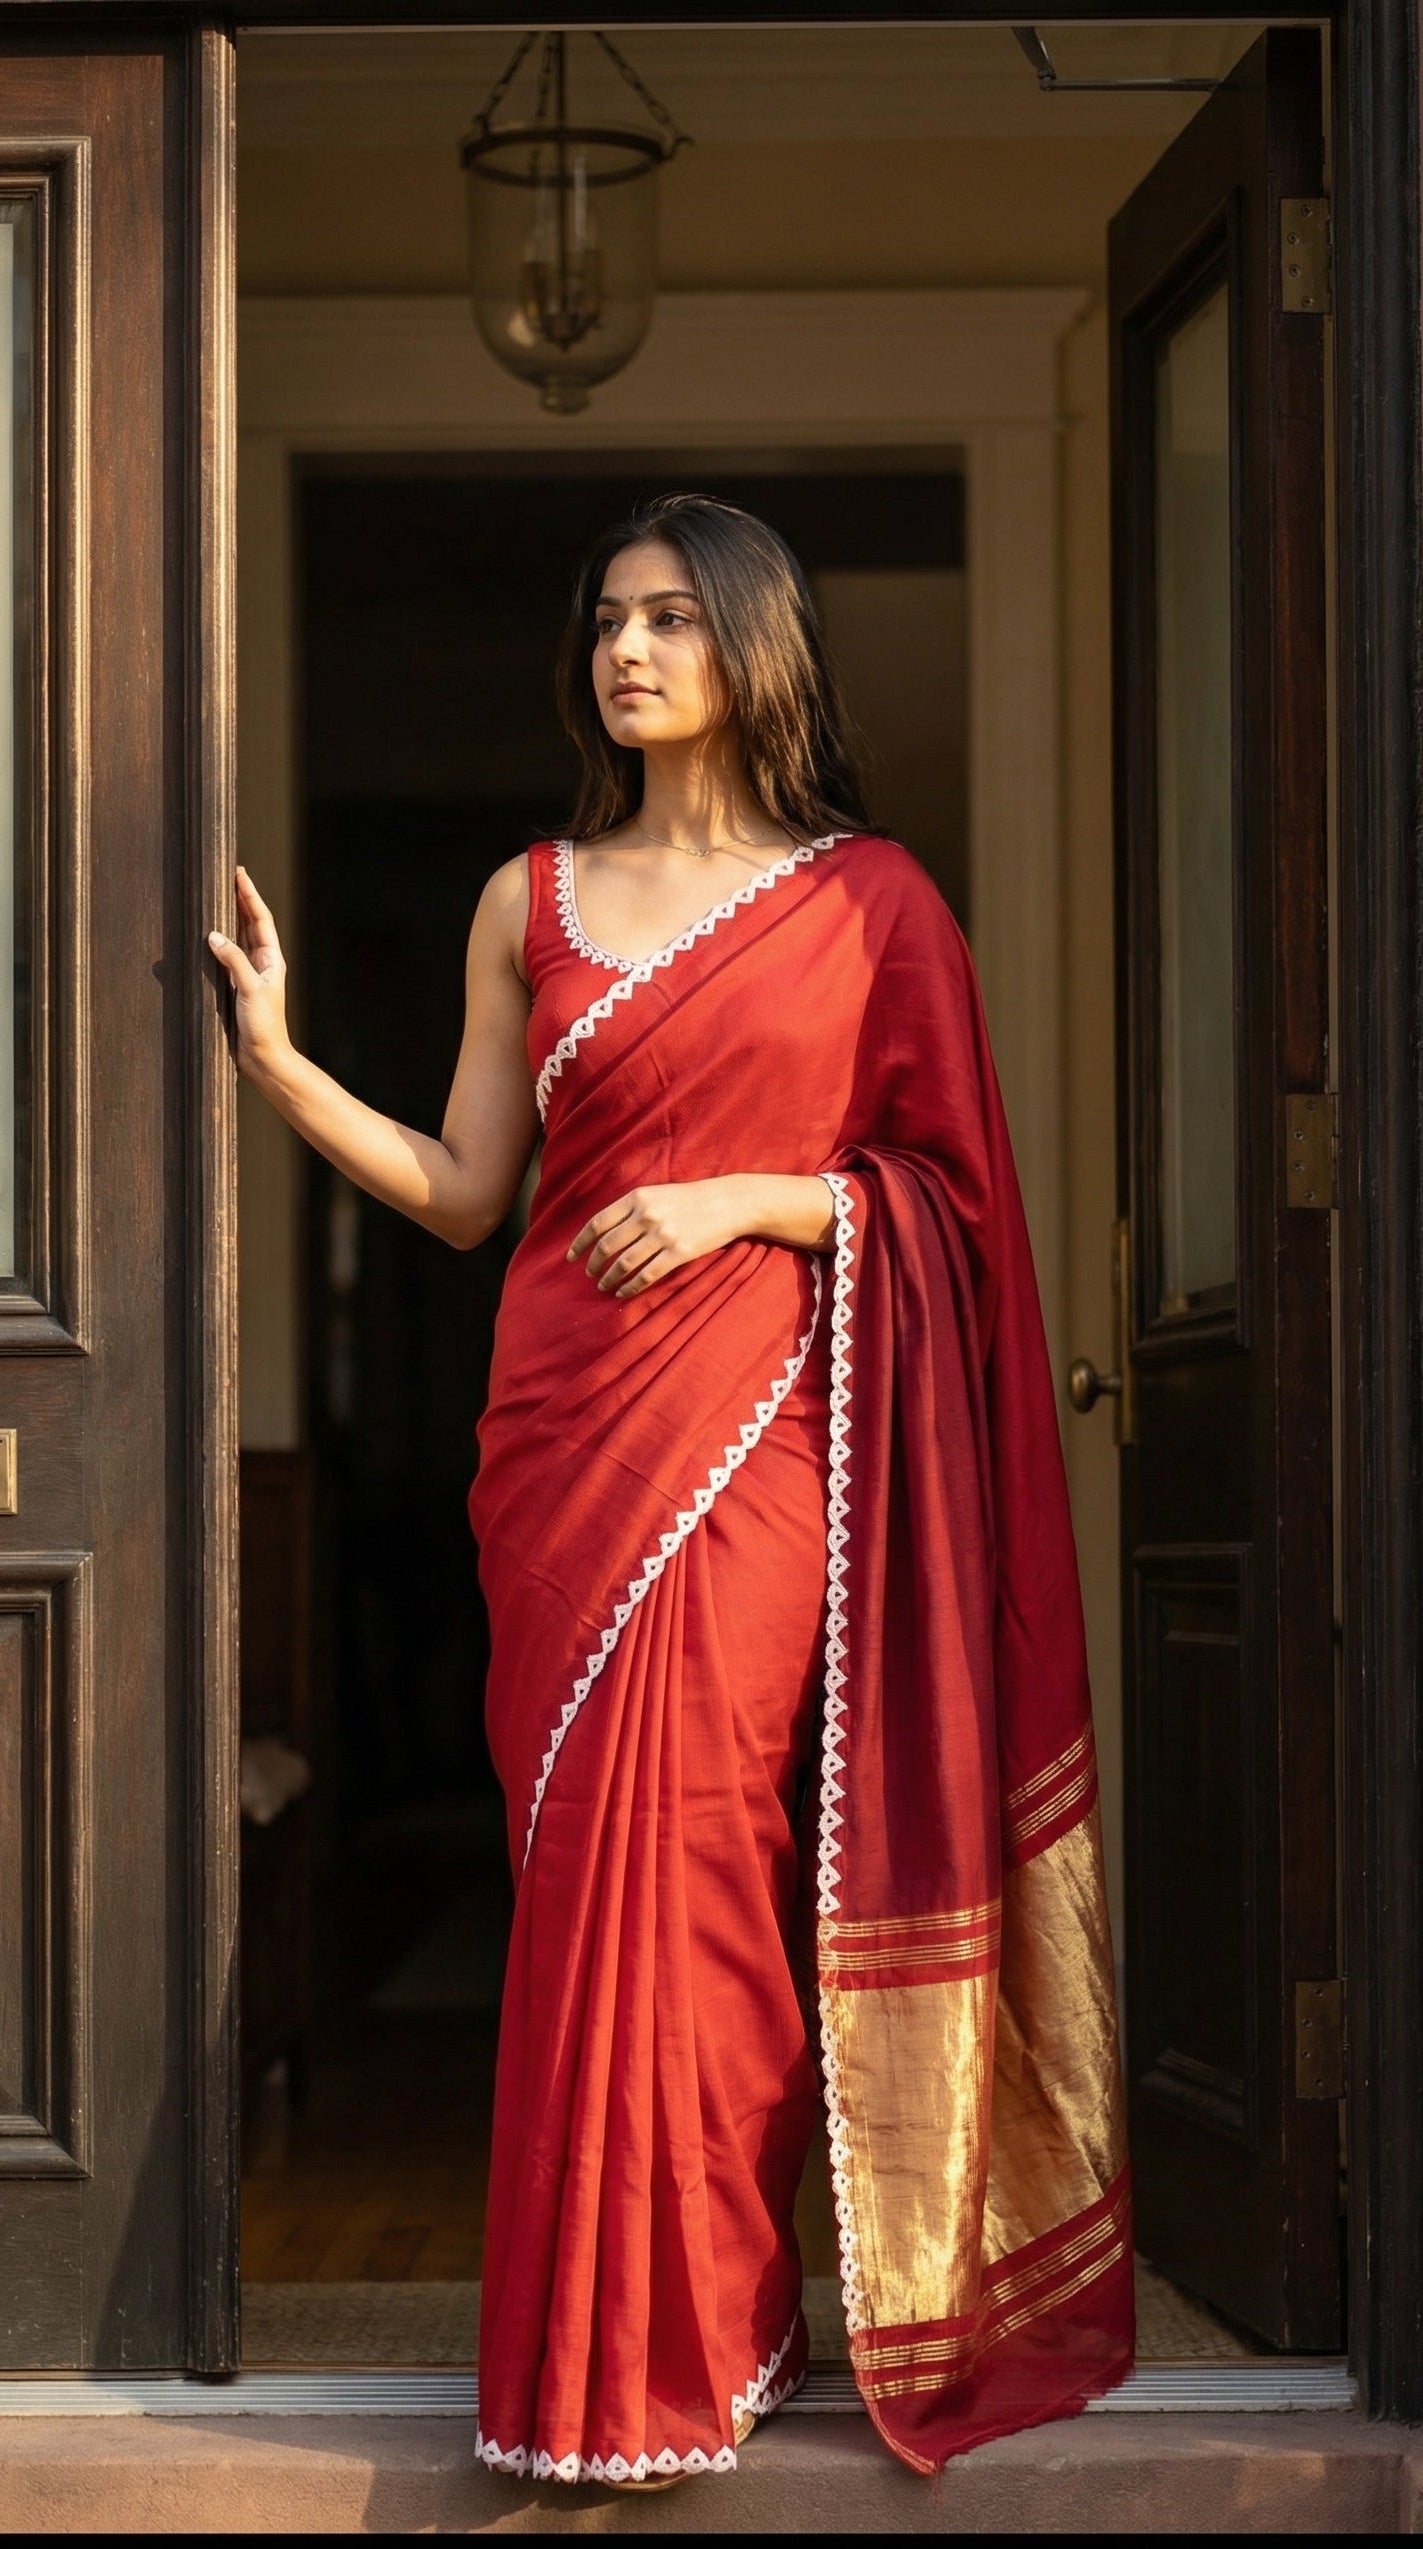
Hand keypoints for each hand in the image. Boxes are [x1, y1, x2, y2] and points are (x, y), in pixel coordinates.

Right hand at [208, 868, 292, 1080]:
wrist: (263, 1058)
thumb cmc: (265, 1026)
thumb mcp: (250, 989)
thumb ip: (233, 961)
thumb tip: (213, 936)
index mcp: (271, 959)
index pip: (260, 918)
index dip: (249, 895)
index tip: (239, 873)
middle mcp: (262, 963)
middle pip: (250, 923)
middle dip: (240, 899)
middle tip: (228, 876)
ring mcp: (249, 974)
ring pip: (239, 938)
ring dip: (230, 917)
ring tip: (219, 896)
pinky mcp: (236, 987)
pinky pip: (227, 957)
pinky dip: (219, 942)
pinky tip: (209, 935)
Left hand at [568, 1180, 743, 1298]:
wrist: (728, 1202)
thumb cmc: (690, 1199)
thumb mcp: (657, 1193)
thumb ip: (632, 1208)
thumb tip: (605, 1231)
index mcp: (637, 1198)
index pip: (598, 1223)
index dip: (580, 1242)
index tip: (571, 1257)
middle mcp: (646, 1215)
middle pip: (608, 1246)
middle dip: (594, 1264)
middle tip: (590, 1274)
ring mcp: (663, 1235)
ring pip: (624, 1263)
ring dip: (610, 1278)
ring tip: (604, 1286)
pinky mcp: (679, 1252)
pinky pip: (647, 1275)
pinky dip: (631, 1287)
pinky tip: (624, 1293)